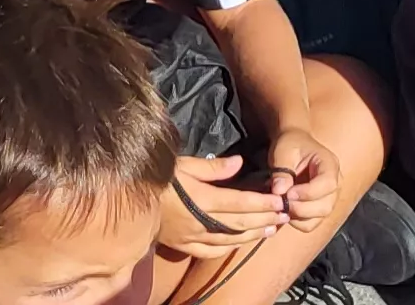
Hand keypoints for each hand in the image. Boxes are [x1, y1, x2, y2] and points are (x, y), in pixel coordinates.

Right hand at [158, 157, 284, 259]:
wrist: (130, 199)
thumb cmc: (158, 177)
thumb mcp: (183, 164)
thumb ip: (214, 167)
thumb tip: (240, 163)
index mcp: (202, 198)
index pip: (240, 202)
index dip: (262, 203)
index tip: (280, 202)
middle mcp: (201, 221)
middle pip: (240, 222)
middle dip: (265, 220)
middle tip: (284, 217)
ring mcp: (193, 236)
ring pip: (230, 239)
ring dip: (253, 235)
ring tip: (271, 230)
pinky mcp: (184, 245)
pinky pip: (212, 251)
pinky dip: (229, 248)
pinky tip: (241, 243)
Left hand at [262, 125, 343, 230]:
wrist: (293, 146)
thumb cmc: (290, 145)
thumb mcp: (283, 151)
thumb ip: (282, 171)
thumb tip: (279, 192)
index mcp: (330, 165)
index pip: (328, 184)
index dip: (308, 193)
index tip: (288, 193)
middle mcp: (335, 184)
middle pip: (325, 206)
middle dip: (301, 208)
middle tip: (281, 201)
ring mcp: (329, 198)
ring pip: (319, 217)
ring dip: (298, 216)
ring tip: (282, 204)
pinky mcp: (319, 207)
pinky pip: (312, 223)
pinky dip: (297, 221)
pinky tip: (286, 209)